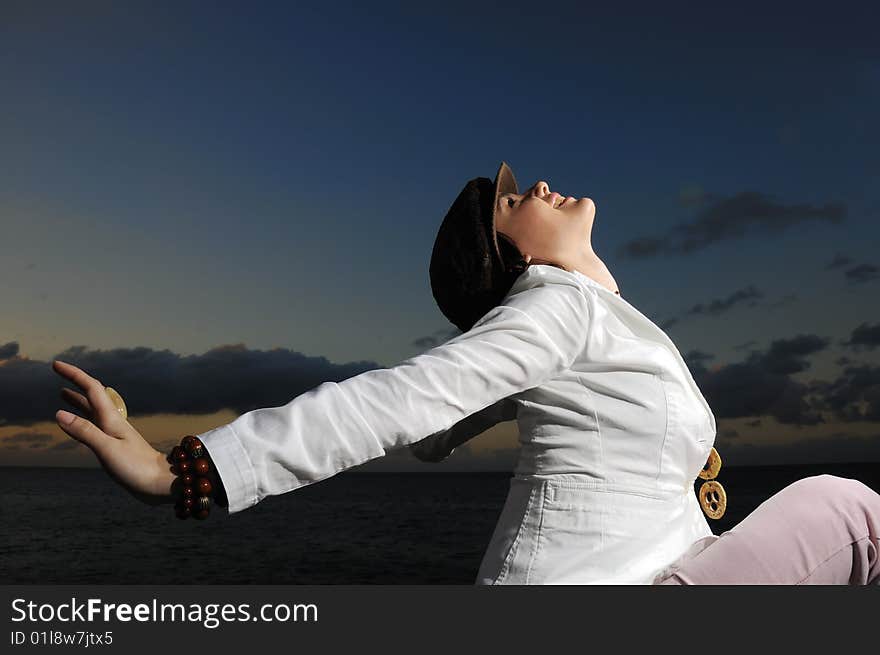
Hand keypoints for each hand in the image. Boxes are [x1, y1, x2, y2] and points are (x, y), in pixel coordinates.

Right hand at [52, 360, 175, 506]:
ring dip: (77, 400)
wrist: (161, 483)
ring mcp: (114, 434)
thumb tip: (58, 414)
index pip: (91, 389)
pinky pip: (94, 426)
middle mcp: (113, 423)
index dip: (74, 375)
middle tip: (57, 372)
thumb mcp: (107, 449)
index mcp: (112, 419)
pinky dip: (83, 419)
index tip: (56, 364)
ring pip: (92, 411)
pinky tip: (80, 424)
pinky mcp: (115, 446)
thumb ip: (85, 432)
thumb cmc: (137, 468)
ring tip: (62, 393)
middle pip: (91, 396)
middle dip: (74, 382)